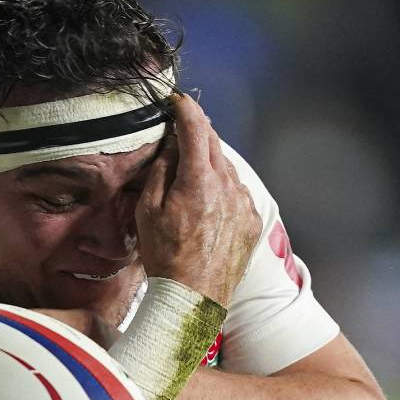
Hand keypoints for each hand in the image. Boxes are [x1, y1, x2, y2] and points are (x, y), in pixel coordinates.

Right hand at [137, 94, 261, 306]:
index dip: (185, 109)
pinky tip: (209, 201)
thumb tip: (171, 148)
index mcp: (199, 181)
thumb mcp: (148, 211)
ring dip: (210, 162)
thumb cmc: (165, 258)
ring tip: (192, 171)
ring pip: (227, 168)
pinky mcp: (251, 221)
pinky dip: (223, 187)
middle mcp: (228, 186)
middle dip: (198, 130)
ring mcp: (243, 204)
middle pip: (214, 144)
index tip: (178, 100)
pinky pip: (237, 192)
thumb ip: (161, 172)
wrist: (194, 299)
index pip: (195, 128)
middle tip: (183, 125)